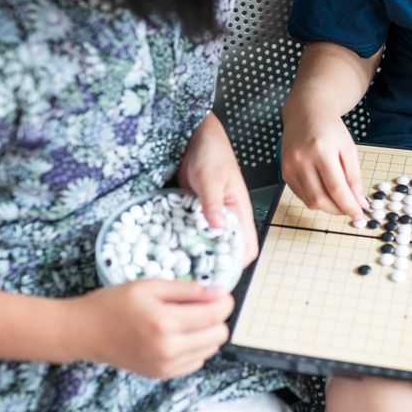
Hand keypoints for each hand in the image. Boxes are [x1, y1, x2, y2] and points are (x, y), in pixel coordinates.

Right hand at [68, 280, 232, 378]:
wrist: (86, 331)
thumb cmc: (115, 303)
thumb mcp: (150, 286)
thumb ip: (187, 289)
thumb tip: (218, 292)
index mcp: (166, 322)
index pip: (216, 314)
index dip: (223, 300)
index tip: (218, 293)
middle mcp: (168, 348)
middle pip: (219, 334)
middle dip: (216, 317)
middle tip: (200, 305)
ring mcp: (166, 365)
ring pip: (211, 349)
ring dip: (207, 333)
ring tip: (186, 320)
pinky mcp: (163, 374)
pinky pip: (196, 362)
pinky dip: (195, 347)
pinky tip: (178, 335)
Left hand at [179, 113, 257, 265]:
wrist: (194, 137)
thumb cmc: (212, 153)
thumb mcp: (212, 179)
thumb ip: (213, 204)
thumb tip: (219, 228)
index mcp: (239, 212)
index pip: (247, 247)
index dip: (236, 264)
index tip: (218, 275)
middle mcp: (225, 218)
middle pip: (224, 251)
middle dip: (209, 264)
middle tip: (189, 274)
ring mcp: (207, 216)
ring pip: (204, 243)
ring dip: (191, 253)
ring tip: (173, 264)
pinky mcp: (192, 211)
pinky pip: (187, 230)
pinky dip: (178, 238)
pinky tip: (164, 245)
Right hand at [281, 103, 366, 218]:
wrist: (305, 113)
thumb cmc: (329, 129)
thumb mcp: (349, 148)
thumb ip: (354, 176)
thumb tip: (359, 202)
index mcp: (321, 150)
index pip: (335, 188)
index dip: (349, 206)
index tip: (360, 215)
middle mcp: (301, 160)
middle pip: (320, 198)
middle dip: (338, 209)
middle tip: (351, 209)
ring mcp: (290, 167)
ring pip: (310, 201)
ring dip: (328, 207)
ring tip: (340, 200)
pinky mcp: (284, 172)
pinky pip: (301, 195)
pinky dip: (315, 199)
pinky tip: (325, 192)